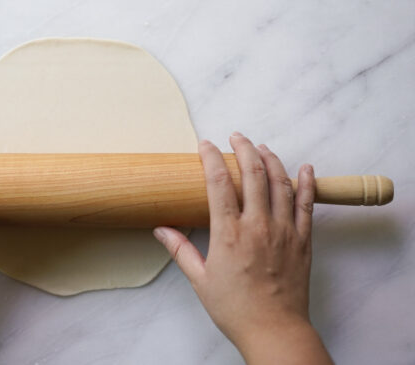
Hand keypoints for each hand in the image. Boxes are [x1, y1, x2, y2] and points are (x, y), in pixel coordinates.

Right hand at [154, 132, 331, 363]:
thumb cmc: (235, 308)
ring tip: (262, 147)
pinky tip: (306, 168)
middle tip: (236, 137)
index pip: (219, 183)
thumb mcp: (200, 279)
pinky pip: (307, 205)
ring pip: (281, 183)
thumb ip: (180, 249)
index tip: (206, 145)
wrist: (274, 330)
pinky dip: (307, 183)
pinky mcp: (302, 240)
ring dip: (271, 159)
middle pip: (253, 174)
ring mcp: (284, 231)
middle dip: (244, 149)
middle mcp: (258, 226)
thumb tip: (160, 229)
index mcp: (229, 234)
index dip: (211, 158)